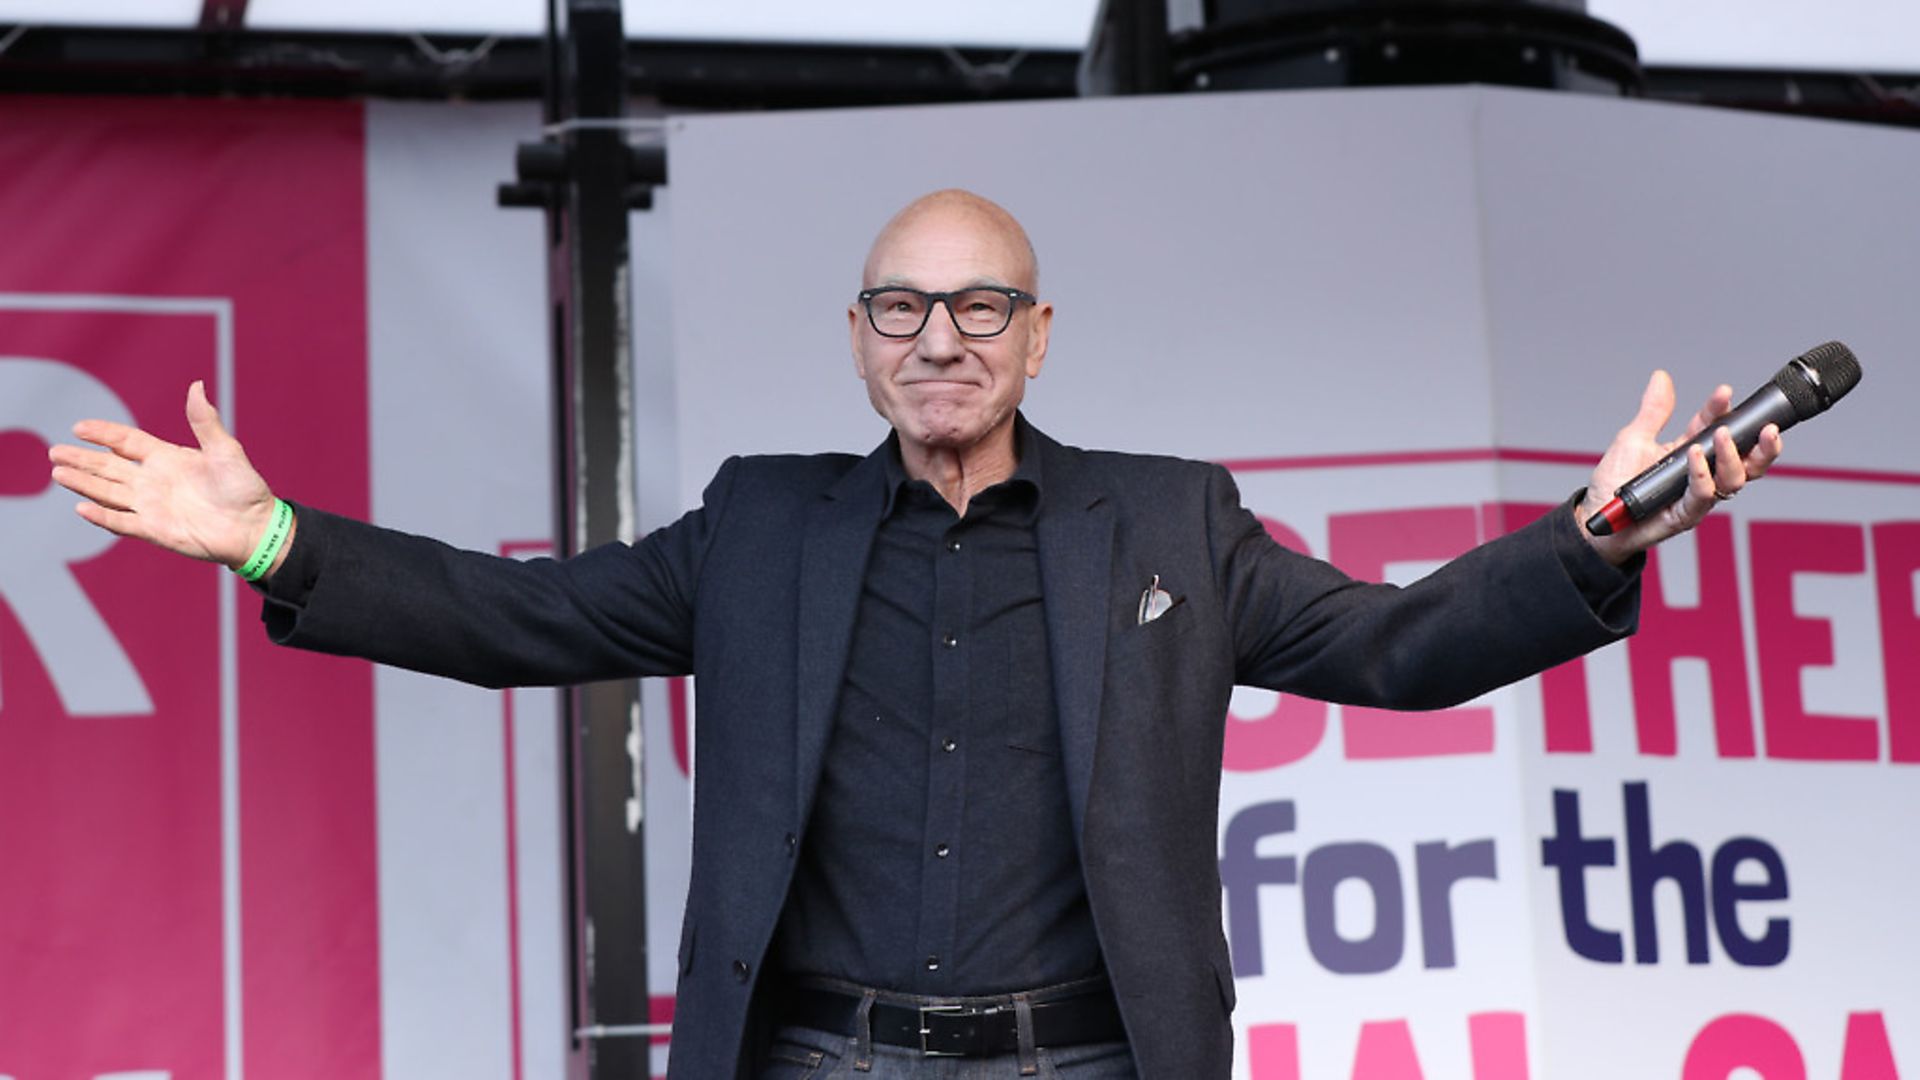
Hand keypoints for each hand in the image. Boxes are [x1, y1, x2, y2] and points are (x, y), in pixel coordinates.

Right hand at [48, 380, 287, 572]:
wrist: (255, 527)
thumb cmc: (245, 488)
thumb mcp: (226, 450)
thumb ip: (205, 421)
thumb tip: (196, 386)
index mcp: (167, 458)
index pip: (126, 442)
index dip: (103, 435)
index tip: (79, 428)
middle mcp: (153, 481)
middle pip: (108, 467)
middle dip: (82, 459)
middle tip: (55, 451)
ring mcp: (151, 506)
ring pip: (108, 492)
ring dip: (83, 483)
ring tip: (58, 472)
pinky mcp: (155, 529)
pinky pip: (122, 522)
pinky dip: (102, 516)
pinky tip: (81, 507)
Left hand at [1576, 370, 1782, 563]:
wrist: (1601, 520)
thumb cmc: (1616, 482)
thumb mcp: (1633, 438)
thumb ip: (1653, 411)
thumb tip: (1661, 377)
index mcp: (1691, 450)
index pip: (1717, 427)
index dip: (1723, 410)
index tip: (1724, 393)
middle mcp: (1701, 473)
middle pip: (1747, 461)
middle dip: (1763, 444)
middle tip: (1765, 427)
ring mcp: (1697, 494)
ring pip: (1734, 479)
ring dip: (1732, 455)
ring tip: (1721, 435)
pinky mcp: (1686, 514)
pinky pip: (1703, 495)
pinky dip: (1702, 474)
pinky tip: (1695, 457)